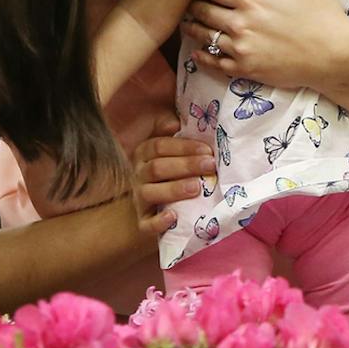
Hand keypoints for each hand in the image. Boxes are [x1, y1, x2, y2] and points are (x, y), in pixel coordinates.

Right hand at [130, 114, 216, 237]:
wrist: (160, 197)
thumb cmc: (174, 164)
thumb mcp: (171, 143)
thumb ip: (171, 129)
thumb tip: (174, 123)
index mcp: (144, 152)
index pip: (160, 146)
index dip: (184, 147)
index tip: (208, 150)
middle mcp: (138, 174)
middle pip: (157, 168)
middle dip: (186, 166)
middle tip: (210, 166)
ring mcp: (139, 198)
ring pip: (150, 193)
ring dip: (174, 190)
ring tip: (196, 188)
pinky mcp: (143, 220)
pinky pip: (145, 224)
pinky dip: (158, 223)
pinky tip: (173, 217)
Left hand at [182, 0, 348, 87]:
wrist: (333, 56)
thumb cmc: (323, 15)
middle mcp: (239, 23)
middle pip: (204, 11)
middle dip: (195, 5)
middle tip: (192, 3)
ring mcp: (239, 49)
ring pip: (204, 36)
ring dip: (194, 27)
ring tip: (190, 23)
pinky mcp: (244, 70)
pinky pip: (213, 62)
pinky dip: (202, 56)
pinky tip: (198, 52)